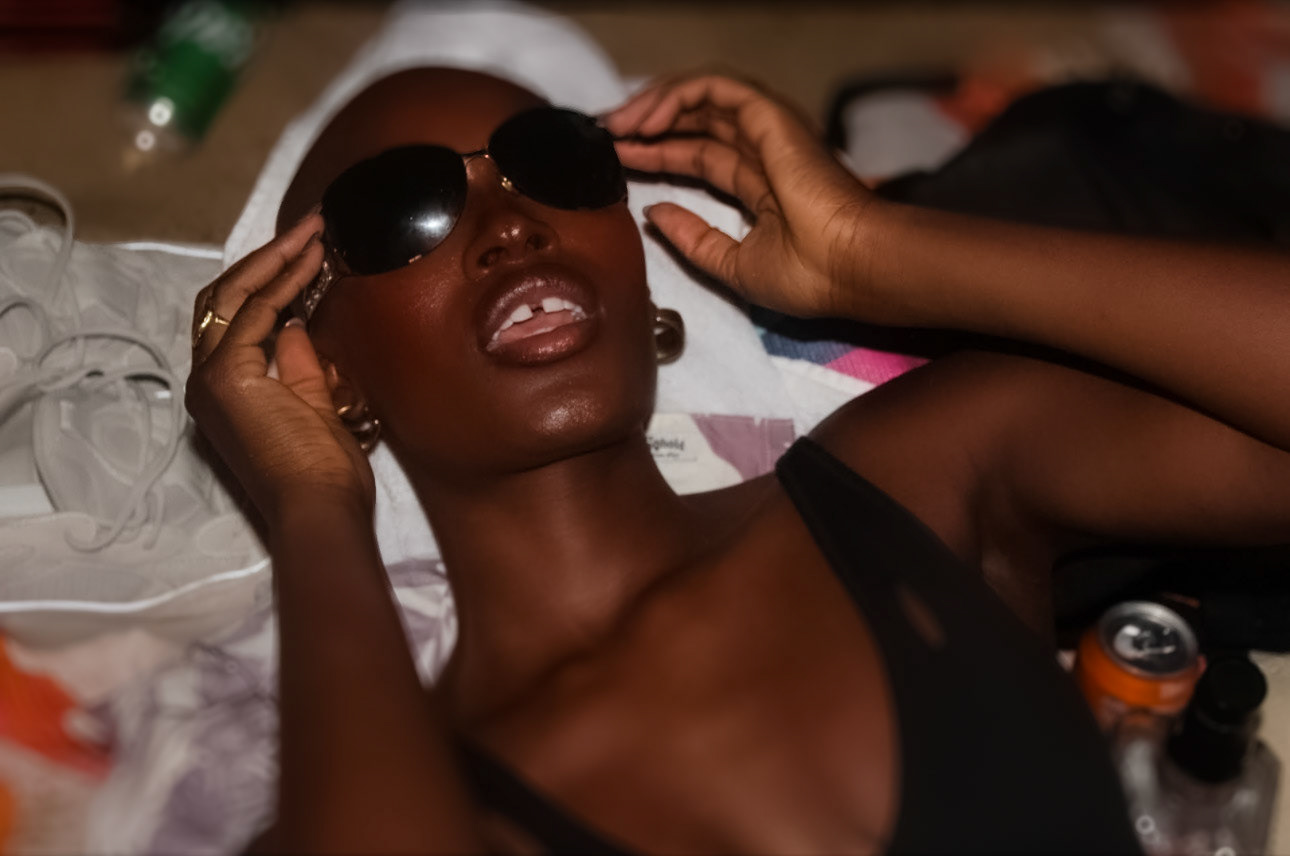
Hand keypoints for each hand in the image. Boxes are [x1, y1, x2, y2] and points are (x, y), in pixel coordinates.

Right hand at [185, 213, 374, 525]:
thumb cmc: (325, 473)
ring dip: (276, 260)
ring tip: (314, 232)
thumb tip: (296, 324)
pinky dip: (282, 285)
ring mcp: (211, 378)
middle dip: (268, 259)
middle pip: (223, 299)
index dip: (270, 280)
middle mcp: (206, 381)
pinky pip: (252, 315)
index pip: (235, 318)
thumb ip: (299, 364)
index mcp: (224, 390)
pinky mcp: (227, 378)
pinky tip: (311, 264)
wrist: (321, 509)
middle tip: (311, 227)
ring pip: (231, 298)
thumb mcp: (314, 406)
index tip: (310, 252)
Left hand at [605, 73, 888, 319]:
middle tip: (605, 134)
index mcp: (760, 186)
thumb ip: (695, 239)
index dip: (655, 152)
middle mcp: (763, 152)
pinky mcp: (770, 117)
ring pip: (702, 98)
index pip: (698, 155)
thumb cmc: (810, 276)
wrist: (848, 268)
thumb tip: (656, 213)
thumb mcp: (734, 266)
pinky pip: (715, 90)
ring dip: (654, 105)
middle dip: (645, 123)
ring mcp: (767, 132)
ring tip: (616, 126)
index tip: (616, 159)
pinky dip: (677, 96)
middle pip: (695, 121)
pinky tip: (646, 121)